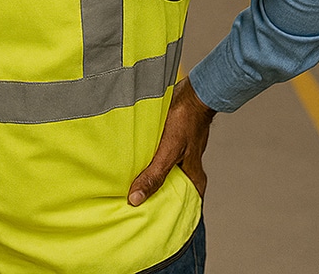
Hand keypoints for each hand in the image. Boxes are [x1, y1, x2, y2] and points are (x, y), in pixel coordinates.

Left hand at [128, 77, 215, 205]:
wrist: (194, 92)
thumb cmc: (186, 120)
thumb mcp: (169, 150)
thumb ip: (154, 175)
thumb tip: (135, 199)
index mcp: (194, 178)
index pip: (181, 207)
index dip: (165, 217)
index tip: (146, 226)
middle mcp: (187, 171)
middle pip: (168, 192)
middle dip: (152, 201)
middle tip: (129, 212)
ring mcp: (179, 158)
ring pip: (161, 175)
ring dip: (146, 180)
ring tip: (124, 191)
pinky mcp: (170, 145)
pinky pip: (156, 160)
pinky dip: (145, 164)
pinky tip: (129, 166)